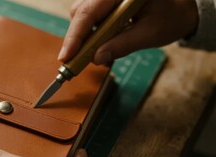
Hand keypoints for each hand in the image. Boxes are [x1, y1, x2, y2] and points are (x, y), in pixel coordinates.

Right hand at [58, 0, 198, 64]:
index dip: (75, 36)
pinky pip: (89, 16)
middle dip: (76, 38)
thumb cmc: (170, 18)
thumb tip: (96, 58)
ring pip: (82, 13)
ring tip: (90, 54)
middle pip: (81, 11)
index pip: (89, 12)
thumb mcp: (149, 34)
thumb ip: (122, 45)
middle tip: (73, 61)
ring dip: (82, 36)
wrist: (181, 10)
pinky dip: (89, 32)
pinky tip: (99, 44)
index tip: (66, 56)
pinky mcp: (104, 2)